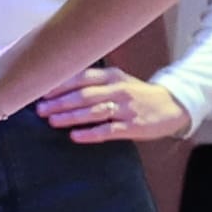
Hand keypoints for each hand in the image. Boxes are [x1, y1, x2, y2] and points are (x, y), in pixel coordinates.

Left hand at [44, 65, 193, 146]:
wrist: (171, 106)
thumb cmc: (136, 93)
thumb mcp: (117, 80)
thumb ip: (93, 81)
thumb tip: (60, 84)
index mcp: (112, 76)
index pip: (82, 77)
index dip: (61, 84)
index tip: (41, 90)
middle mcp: (118, 89)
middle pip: (84, 95)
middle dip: (60, 102)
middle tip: (40, 109)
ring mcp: (126, 108)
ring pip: (94, 111)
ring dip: (71, 116)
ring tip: (52, 121)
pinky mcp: (132, 126)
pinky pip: (108, 130)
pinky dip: (90, 133)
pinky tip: (75, 136)